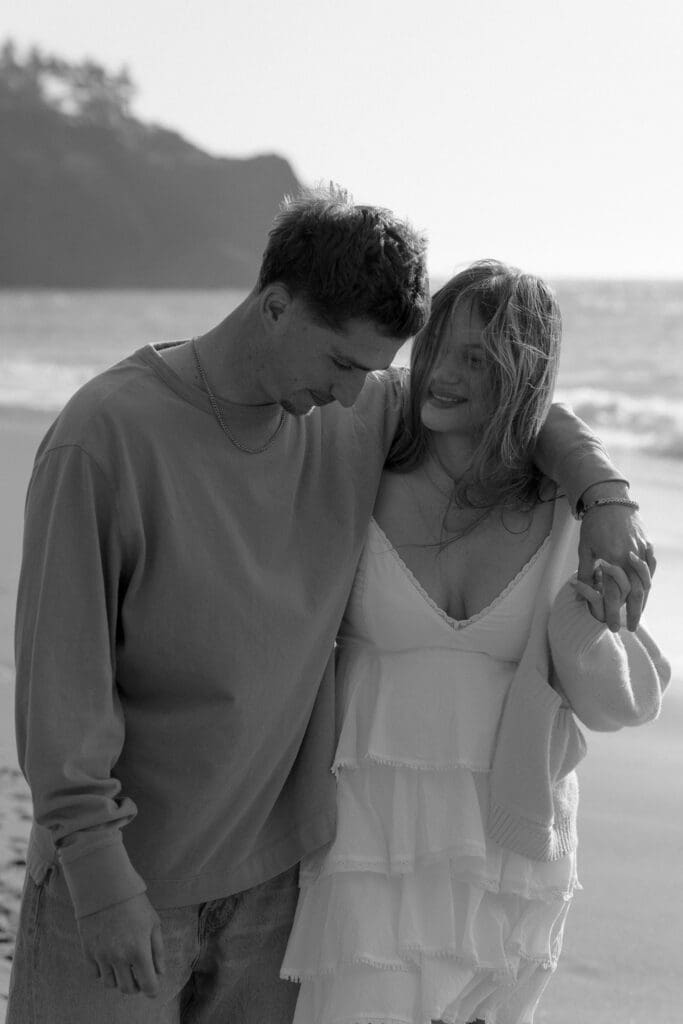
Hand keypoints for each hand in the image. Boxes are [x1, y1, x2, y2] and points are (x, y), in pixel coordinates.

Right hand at [77, 892, 165, 998]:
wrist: (106, 887)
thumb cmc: (134, 902)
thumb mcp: (153, 922)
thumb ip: (158, 950)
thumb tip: (160, 972)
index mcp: (139, 950)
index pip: (148, 985)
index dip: (152, 990)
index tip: (153, 988)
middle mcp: (119, 957)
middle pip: (127, 989)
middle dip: (136, 986)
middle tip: (139, 975)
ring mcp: (102, 955)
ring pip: (110, 984)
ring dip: (119, 978)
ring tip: (124, 965)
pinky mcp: (88, 951)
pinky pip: (95, 974)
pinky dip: (103, 971)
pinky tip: (109, 958)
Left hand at [577, 504, 654, 632]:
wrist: (610, 499)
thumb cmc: (593, 524)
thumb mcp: (585, 549)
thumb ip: (585, 571)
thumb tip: (580, 591)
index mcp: (613, 560)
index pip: (613, 594)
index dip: (612, 612)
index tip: (611, 626)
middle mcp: (629, 558)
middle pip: (634, 593)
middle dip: (632, 613)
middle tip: (629, 628)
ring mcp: (641, 551)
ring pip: (646, 582)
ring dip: (643, 600)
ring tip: (638, 613)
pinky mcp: (647, 544)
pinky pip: (651, 566)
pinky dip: (649, 580)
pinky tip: (646, 589)